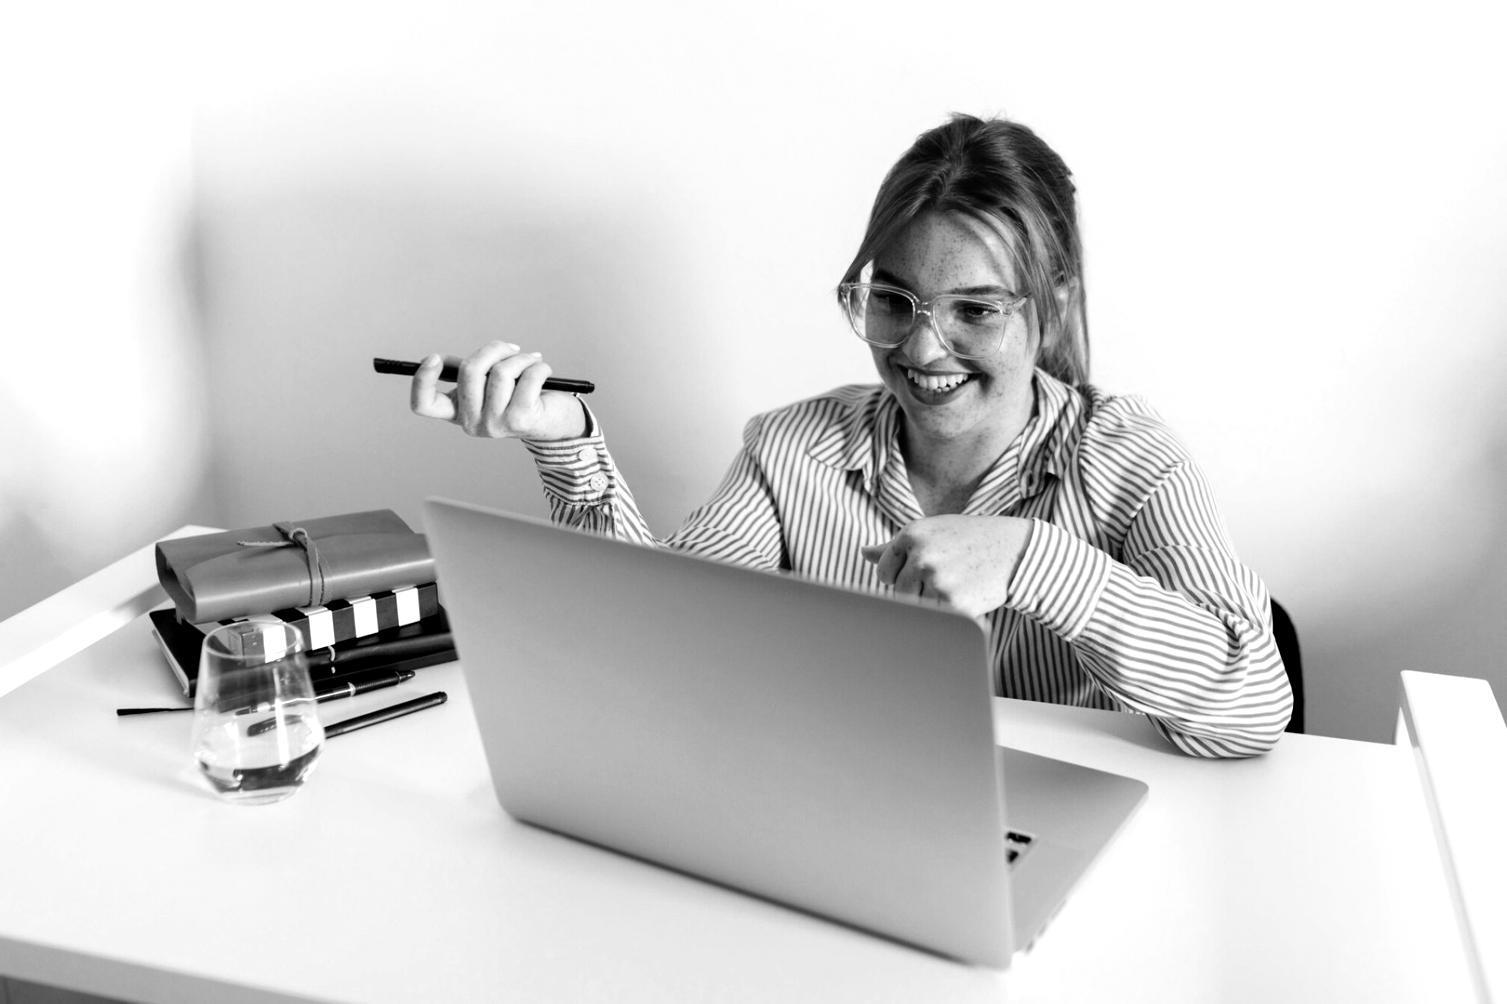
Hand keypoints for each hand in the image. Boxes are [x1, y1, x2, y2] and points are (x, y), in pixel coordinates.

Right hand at [409, 341, 586, 440]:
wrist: (554, 421)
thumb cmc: (519, 396)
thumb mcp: (488, 385)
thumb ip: (469, 372)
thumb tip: (440, 359)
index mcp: (457, 413)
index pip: (424, 405)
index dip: (422, 380)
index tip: (434, 357)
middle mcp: (471, 424)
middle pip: (470, 370)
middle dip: (494, 349)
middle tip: (511, 349)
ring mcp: (494, 425)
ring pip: (501, 371)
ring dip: (521, 358)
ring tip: (531, 362)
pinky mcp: (520, 421)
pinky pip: (527, 377)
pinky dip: (538, 366)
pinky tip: (543, 370)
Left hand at [861, 515, 1032, 616]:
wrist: (1015, 550)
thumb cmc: (970, 540)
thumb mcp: (932, 532)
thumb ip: (895, 546)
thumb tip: (863, 553)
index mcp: (911, 534)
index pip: (884, 572)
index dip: (902, 576)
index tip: (925, 570)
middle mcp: (921, 555)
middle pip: (899, 592)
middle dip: (919, 590)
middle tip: (947, 577)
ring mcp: (936, 579)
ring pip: (916, 607)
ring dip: (933, 602)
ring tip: (957, 582)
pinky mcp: (953, 602)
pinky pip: (936, 617)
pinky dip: (948, 612)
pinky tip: (966, 594)